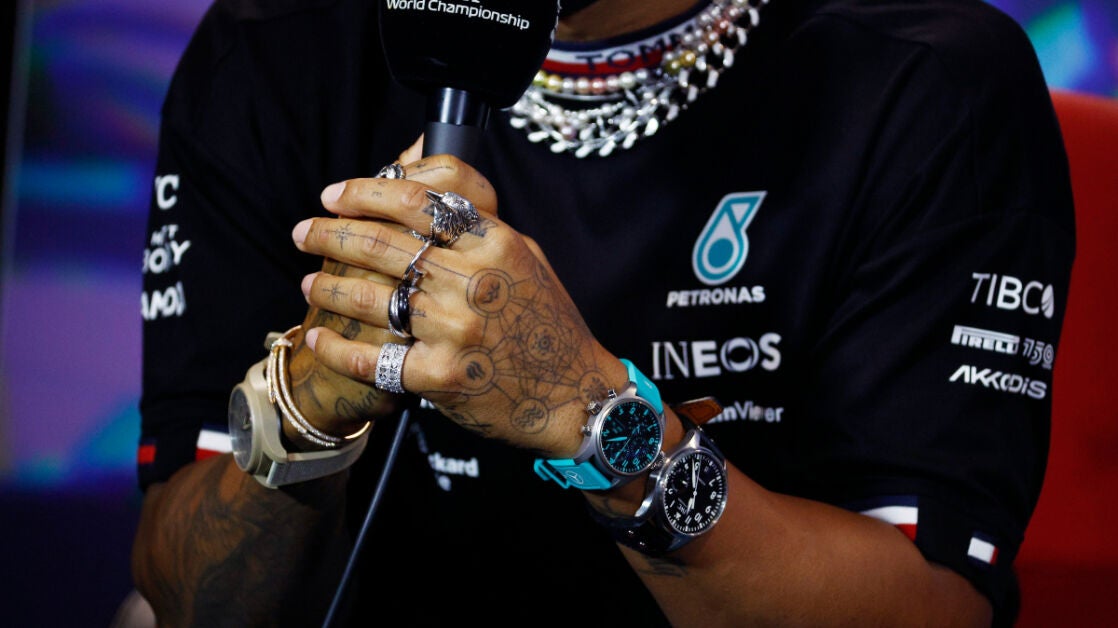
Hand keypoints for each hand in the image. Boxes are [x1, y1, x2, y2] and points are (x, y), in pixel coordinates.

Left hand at [293, 150, 626, 455]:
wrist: (574, 393)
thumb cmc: (549, 324)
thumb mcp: (525, 258)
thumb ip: (479, 226)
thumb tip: (422, 195)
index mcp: (496, 243)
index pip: (417, 201)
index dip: (365, 192)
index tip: (334, 195)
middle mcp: (474, 281)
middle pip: (382, 244)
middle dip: (330, 234)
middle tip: (302, 233)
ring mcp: (456, 330)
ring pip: (370, 297)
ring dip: (327, 288)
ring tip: (307, 284)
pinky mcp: (441, 376)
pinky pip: (373, 358)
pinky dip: (337, 348)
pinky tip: (319, 338)